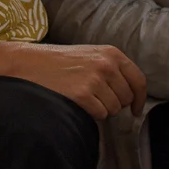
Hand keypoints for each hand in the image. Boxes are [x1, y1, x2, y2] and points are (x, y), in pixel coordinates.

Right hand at [4, 42, 145, 120]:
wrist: (28, 63)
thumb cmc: (57, 62)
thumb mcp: (89, 55)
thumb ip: (112, 68)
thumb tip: (131, 94)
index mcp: (111, 53)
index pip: (138, 80)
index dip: (140, 99)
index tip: (136, 110)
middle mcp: (106, 65)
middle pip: (126, 98)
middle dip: (114, 103)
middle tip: (94, 98)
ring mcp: (95, 80)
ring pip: (113, 109)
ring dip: (101, 109)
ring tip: (82, 96)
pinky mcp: (83, 95)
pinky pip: (100, 115)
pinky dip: (90, 113)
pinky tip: (76, 102)